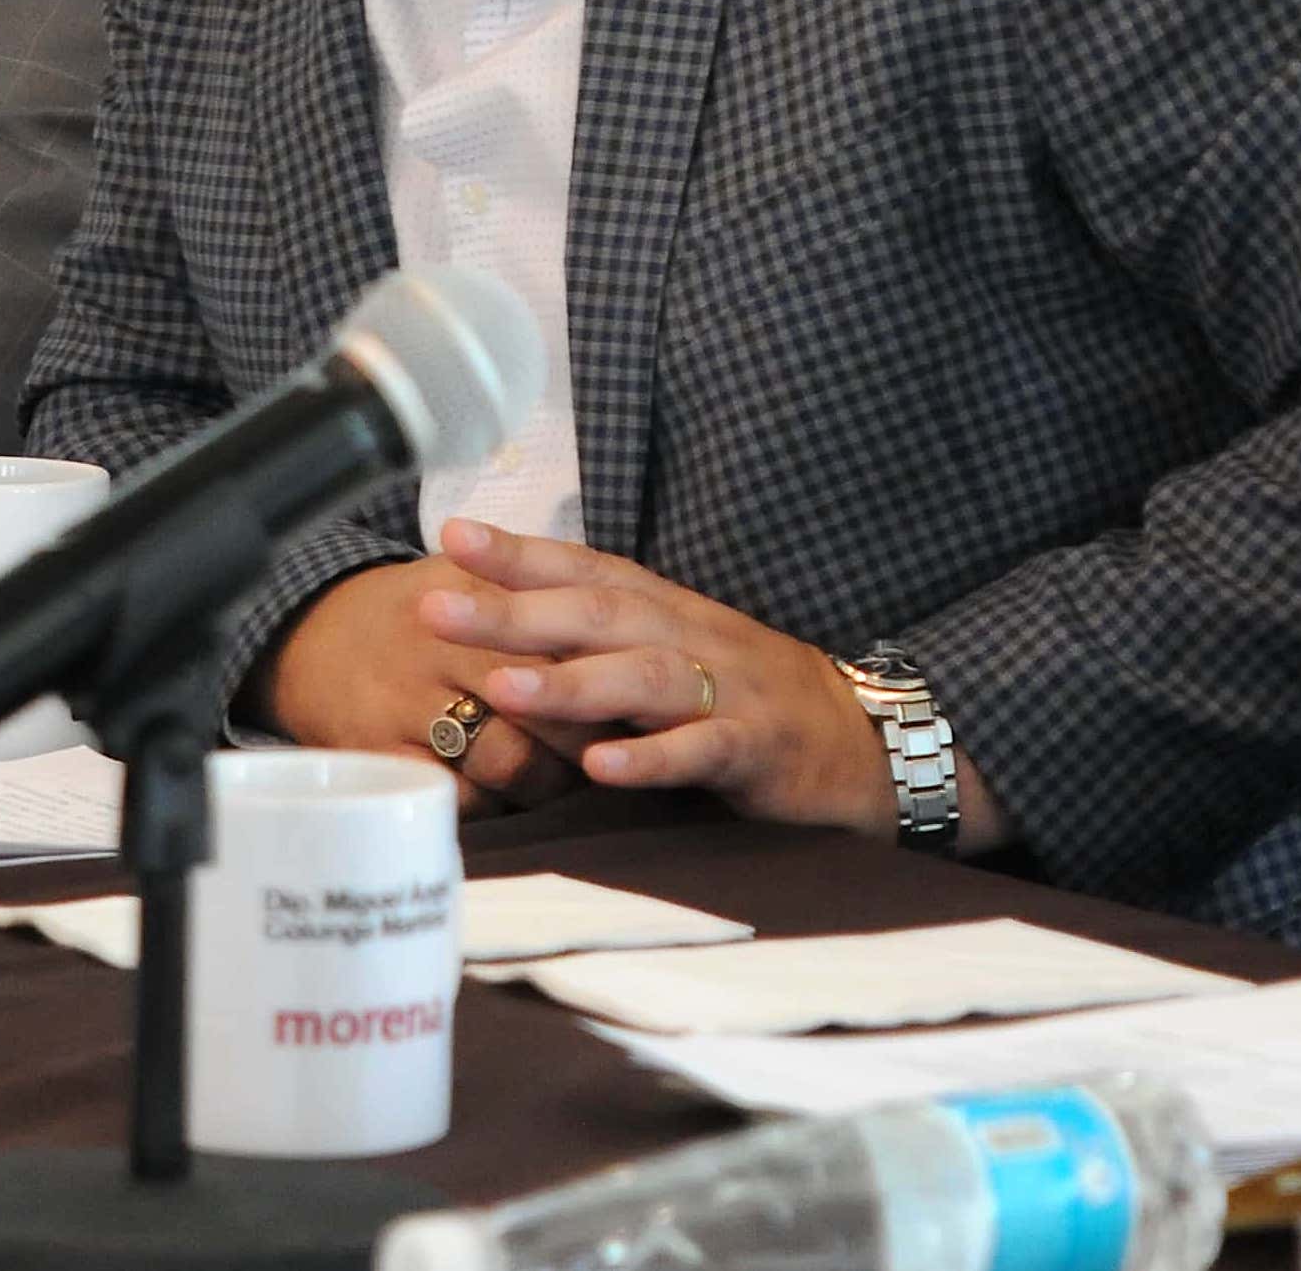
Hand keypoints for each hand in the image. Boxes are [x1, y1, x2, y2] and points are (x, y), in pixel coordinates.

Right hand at [253, 556, 593, 814]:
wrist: (306, 631)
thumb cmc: (413, 610)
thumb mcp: (465, 575)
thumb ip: (535, 589)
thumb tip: (622, 627)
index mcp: (475, 595)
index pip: (561, 641)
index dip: (604, 680)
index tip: (635, 706)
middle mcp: (442, 645)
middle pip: (544, 704)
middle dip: (586, 740)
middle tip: (613, 755)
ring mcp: (406, 701)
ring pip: (505, 758)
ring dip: (543, 783)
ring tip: (559, 783)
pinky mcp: (377, 751)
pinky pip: (451, 795)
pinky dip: (485, 807)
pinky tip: (499, 800)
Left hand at [419, 520, 995, 841]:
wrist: (866, 744)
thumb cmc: (751, 701)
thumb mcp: (676, 660)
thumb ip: (604, 648)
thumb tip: (506, 637)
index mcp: (669, 611)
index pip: (587, 567)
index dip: (520, 551)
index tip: (451, 533)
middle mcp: (695, 636)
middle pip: (598, 612)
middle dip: (513, 608)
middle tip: (434, 607)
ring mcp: (730, 690)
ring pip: (645, 675)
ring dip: (570, 680)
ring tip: (501, 686)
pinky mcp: (760, 749)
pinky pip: (703, 749)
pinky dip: (653, 756)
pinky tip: (603, 767)